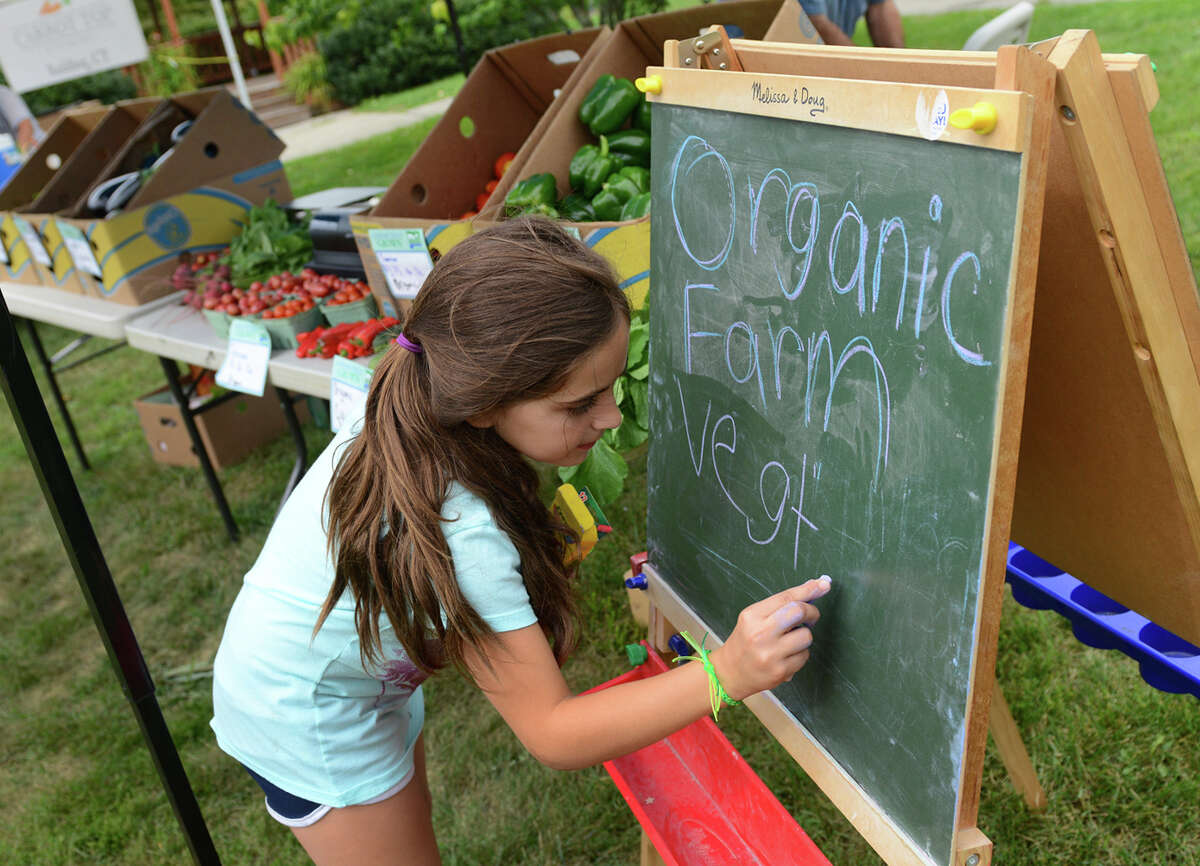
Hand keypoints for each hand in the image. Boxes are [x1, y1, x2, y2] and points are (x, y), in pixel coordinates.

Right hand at [708, 576, 831, 700]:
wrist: (730, 672)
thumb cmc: (745, 641)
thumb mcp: (754, 618)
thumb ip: (780, 605)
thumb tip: (812, 587)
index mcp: (752, 616)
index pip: (786, 597)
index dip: (808, 589)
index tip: (823, 584)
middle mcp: (760, 634)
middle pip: (799, 611)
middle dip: (812, 611)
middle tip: (811, 616)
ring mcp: (770, 654)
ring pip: (806, 636)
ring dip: (804, 636)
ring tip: (791, 641)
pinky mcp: (780, 671)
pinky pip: (804, 655)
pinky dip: (800, 653)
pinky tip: (787, 656)